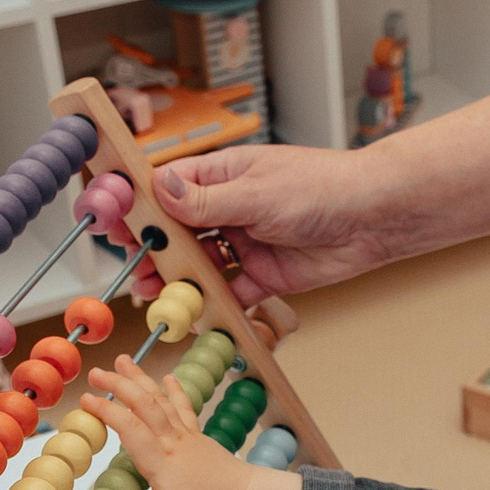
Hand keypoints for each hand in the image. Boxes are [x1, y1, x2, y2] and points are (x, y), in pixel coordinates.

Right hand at [79, 356, 251, 489]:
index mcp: (160, 459)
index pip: (129, 428)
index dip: (106, 412)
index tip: (84, 400)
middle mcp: (172, 440)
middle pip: (143, 404)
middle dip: (119, 386)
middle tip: (95, 373)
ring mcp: (185, 434)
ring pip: (160, 400)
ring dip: (140, 379)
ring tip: (122, 361)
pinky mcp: (196, 435)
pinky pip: (183, 407)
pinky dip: (174, 391)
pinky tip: (166, 377)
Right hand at [152, 147, 414, 304]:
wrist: (374, 218)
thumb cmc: (321, 187)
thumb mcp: (256, 193)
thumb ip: (206, 202)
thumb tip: (159, 189)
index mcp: (223, 174)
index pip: (168, 188)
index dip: (140, 206)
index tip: (114, 224)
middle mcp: (230, 207)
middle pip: (178, 231)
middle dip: (154, 250)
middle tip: (134, 269)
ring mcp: (245, 241)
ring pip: (200, 263)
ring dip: (178, 279)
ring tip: (156, 296)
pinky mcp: (264, 274)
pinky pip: (230, 292)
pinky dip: (213, 304)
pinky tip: (195, 315)